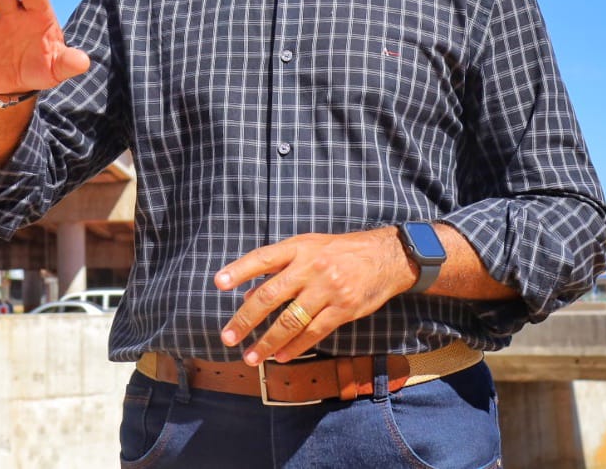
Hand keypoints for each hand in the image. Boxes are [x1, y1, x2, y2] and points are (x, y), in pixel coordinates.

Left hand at [214, 229, 414, 365]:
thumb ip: (279, 268)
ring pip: (290, 320)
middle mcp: (311, 267)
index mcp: (299, 248)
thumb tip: (248, 294)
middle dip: (246, 319)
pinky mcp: (344, 309)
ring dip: (268, 341)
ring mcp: (328, 289)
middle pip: (270, 295)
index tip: (218, 283)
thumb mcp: (309, 248)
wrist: (387, 256)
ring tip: (251, 357)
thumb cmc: (340, 251)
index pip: (262, 258)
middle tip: (228, 337)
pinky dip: (295, 346)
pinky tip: (280, 356)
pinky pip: (314, 332)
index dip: (239, 270)